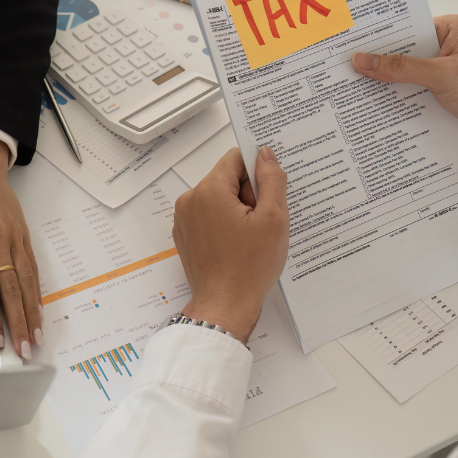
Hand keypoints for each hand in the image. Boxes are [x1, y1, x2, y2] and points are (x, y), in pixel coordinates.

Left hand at [0, 130, 41, 359]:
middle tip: (23, 350)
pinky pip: (32, 268)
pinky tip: (38, 309)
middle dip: (17, 323)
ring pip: (27, 281)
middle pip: (11, 289)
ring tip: (36, 338)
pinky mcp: (24, 235)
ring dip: (32, 313)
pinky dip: (37, 291)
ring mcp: (15, 238)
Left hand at [172, 147, 288, 342]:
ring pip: (218, 198)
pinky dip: (224, 224)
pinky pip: (208, 216)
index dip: (257, 174)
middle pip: (226, 178)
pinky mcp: (184, 234)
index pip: (236, 159)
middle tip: (259, 223)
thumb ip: (271, 180)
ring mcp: (183, 218)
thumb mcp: (274, 218)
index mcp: (209, 190)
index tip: (267, 196)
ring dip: (237, 210)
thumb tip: (265, 153)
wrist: (225, 304)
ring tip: (248, 237)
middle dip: (248, 195)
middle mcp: (190, 200)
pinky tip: (236, 245)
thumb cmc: (250, 265)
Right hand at [352, 14, 457, 170]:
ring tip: (343, 84)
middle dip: (374, 60)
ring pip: (397, 75)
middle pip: (398, 51)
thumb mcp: (442, 75)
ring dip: (378, 82)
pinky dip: (387, 100)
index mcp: (447, 29)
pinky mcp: (428, 95)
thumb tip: (362, 60)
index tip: (349, 39)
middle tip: (339, 63)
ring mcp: (432, 73)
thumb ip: (401, 68)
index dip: (378, 34)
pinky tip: (363, 103)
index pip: (405, 27)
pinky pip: (401, 94)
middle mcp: (438, 47)